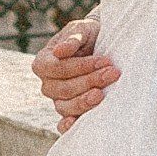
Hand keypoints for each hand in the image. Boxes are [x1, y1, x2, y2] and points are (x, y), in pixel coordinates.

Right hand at [34, 15, 117, 132]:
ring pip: (65, 106)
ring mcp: (58, 99)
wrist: (103, 44)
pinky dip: (68, 126)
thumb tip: (60, 51)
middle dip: (89, 82)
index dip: (80, 66)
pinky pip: (64, 123)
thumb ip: (72, 38)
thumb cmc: (89, 35)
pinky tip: (78, 124)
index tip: (104, 61)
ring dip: (85, 101)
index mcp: (43, 62)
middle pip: (63, 89)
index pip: (56, 68)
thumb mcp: (82, 29)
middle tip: (113, 73)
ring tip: (104, 94)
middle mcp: (48, 83)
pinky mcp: (70, 111)